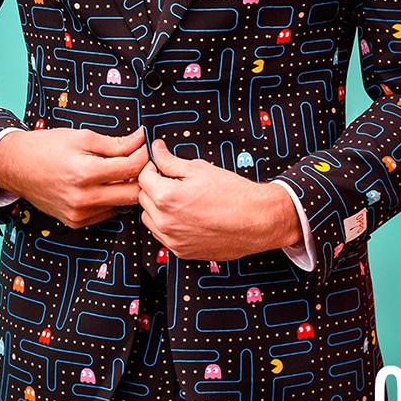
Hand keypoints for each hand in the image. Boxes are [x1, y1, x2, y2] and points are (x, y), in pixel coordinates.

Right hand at [0, 126, 148, 227]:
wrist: (17, 166)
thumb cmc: (47, 147)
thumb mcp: (82, 137)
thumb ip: (115, 143)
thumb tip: (140, 140)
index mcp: (85, 173)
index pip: (131, 168)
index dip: (143, 156)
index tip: (144, 148)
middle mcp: (83, 198)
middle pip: (133, 193)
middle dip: (141, 175)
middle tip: (138, 161)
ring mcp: (79, 213)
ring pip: (122, 205)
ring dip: (127, 188)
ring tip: (121, 171)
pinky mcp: (75, 221)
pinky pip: (107, 213)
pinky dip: (112, 199)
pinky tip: (105, 185)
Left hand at [137, 139, 304, 260]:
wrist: (257, 221)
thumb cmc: (233, 193)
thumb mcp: (200, 168)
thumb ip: (171, 160)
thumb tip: (156, 149)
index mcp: (167, 197)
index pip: (143, 177)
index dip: (152, 168)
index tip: (162, 166)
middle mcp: (165, 221)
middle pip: (143, 198)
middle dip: (154, 187)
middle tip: (175, 181)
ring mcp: (172, 239)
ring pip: (150, 218)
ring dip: (158, 207)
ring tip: (181, 199)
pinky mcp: (181, 251)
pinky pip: (162, 234)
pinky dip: (168, 224)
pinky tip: (187, 215)